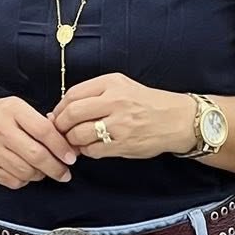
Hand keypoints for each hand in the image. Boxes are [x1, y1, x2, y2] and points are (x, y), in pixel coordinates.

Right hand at [0, 97, 76, 188]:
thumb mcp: (17, 107)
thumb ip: (40, 122)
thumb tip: (66, 143)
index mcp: (12, 111)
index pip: (43, 131)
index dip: (61, 146)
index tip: (71, 157)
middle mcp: (0, 131)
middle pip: (36, 155)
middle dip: (56, 168)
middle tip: (65, 172)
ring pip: (27, 171)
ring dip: (41, 174)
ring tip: (45, 170)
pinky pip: (14, 181)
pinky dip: (25, 180)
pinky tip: (26, 171)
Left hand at [52, 74, 192, 159]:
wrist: (178, 120)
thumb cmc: (146, 103)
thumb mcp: (121, 86)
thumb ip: (93, 94)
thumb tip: (61, 110)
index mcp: (112, 83)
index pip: (72, 94)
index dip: (59, 108)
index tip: (56, 116)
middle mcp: (115, 101)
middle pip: (72, 114)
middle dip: (60, 125)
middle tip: (60, 130)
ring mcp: (120, 124)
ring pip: (79, 134)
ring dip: (72, 140)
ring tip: (75, 140)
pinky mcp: (124, 144)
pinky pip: (93, 150)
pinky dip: (86, 151)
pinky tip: (91, 147)